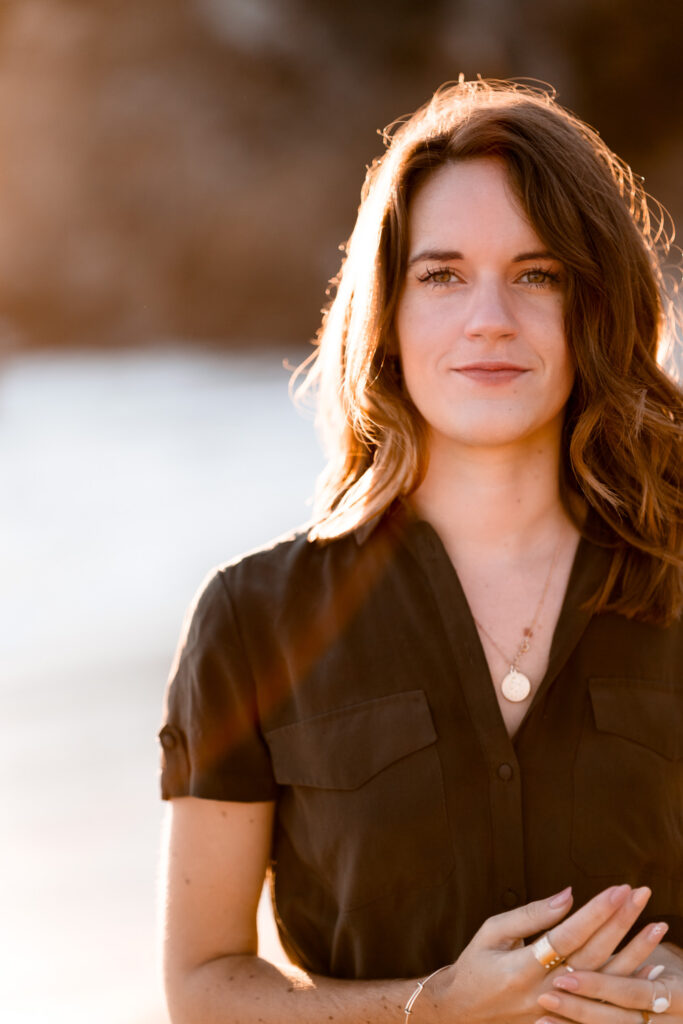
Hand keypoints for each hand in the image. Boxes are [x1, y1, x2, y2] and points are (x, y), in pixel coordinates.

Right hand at [426, 885, 658, 1023]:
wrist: (463, 1012)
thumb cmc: (476, 964)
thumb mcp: (493, 931)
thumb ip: (532, 915)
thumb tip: (568, 895)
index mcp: (523, 967)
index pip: (569, 935)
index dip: (596, 912)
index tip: (618, 888)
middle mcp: (546, 991)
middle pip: (594, 954)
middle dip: (621, 922)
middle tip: (642, 894)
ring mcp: (559, 1009)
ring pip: (605, 981)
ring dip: (635, 952)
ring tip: (656, 926)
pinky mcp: (567, 1019)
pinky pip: (605, 1002)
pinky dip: (628, 984)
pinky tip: (650, 968)